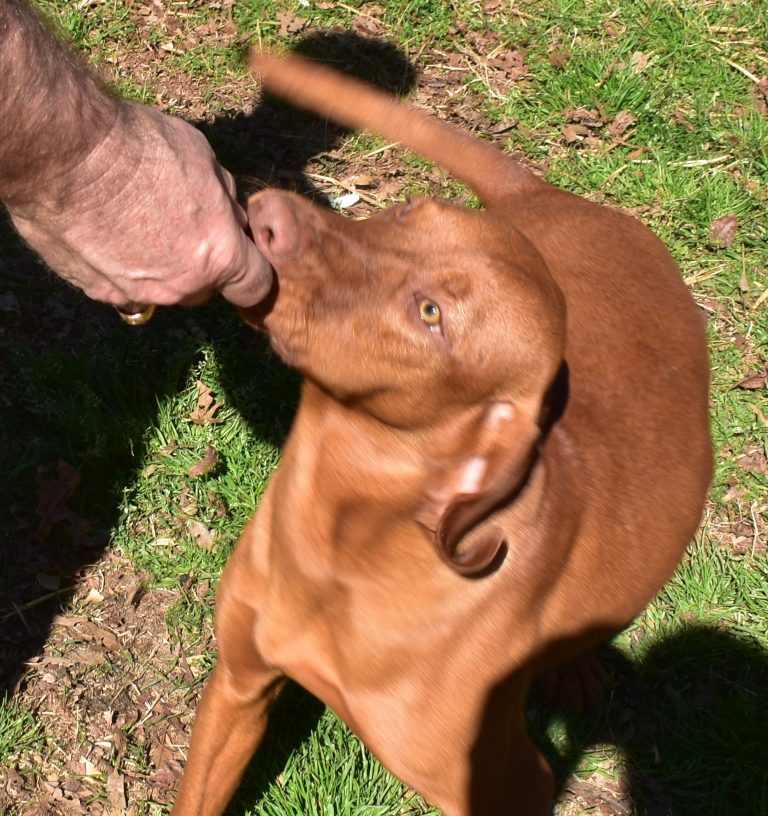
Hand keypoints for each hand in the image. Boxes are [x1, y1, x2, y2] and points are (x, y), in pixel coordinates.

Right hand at [7, 102, 272, 309]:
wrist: (62, 152)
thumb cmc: (138, 147)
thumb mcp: (202, 158)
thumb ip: (224, 198)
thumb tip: (232, 217)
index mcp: (219, 256)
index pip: (255, 286)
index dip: (250, 269)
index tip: (239, 254)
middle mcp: (182, 286)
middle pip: (205, 288)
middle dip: (201, 264)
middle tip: (179, 225)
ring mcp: (138, 294)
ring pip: (163, 289)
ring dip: (160, 267)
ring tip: (135, 224)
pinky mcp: (98, 292)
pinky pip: (122, 287)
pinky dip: (120, 268)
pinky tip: (104, 234)